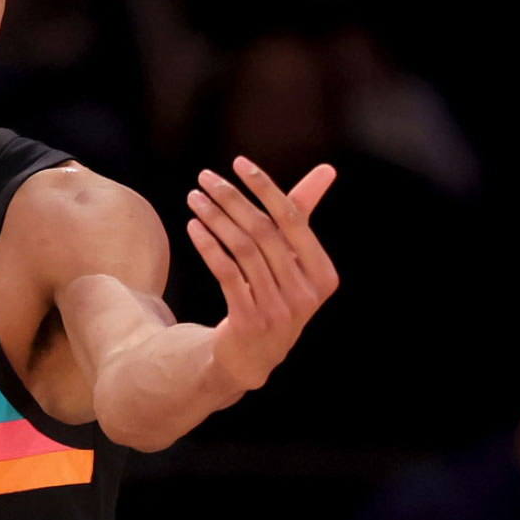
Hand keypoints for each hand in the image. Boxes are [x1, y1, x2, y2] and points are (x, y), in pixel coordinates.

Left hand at [184, 156, 338, 390]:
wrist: (253, 356)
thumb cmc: (276, 294)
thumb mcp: (293, 261)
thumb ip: (303, 217)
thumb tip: (327, 169)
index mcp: (323, 274)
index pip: (293, 219)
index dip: (266, 188)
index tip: (239, 163)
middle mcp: (305, 292)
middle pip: (264, 232)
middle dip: (232, 199)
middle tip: (205, 177)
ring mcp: (278, 309)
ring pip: (243, 250)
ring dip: (215, 218)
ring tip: (194, 198)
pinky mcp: (249, 320)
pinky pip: (227, 273)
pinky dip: (209, 246)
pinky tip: (193, 227)